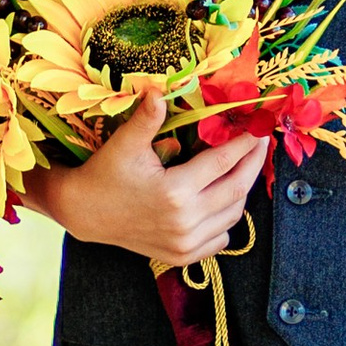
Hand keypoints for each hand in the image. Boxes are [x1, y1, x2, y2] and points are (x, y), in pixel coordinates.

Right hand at [27, 84, 267, 270]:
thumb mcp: (124, 143)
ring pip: (233, 215)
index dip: (244, 143)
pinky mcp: (182, 255)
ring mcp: (185, 243)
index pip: (223, 162)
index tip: (257, 128)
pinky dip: (227, 218)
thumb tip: (159, 90)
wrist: (85, 213)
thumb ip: (147, 118)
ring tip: (244, 166)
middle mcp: (185, 221)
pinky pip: (221, 238)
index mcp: (174, 192)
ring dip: (242, 189)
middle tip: (260, 142)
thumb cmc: (105, 173)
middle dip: (253, 163)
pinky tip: (223, 198)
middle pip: (237, 189)